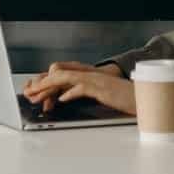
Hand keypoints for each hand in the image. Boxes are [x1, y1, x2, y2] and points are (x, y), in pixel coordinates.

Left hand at [20, 60, 135, 116]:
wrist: (144, 97)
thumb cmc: (123, 98)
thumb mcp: (99, 95)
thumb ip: (82, 91)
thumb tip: (64, 95)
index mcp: (87, 76)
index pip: (62, 75)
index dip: (46, 83)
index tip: (33, 92)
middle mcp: (90, 75)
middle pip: (60, 74)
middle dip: (42, 84)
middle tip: (29, 94)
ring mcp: (96, 80)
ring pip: (67, 77)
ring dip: (50, 87)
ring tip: (38, 96)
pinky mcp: (104, 88)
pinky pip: (84, 87)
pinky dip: (72, 92)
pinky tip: (63, 98)